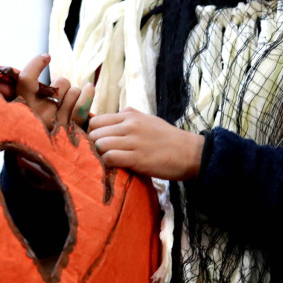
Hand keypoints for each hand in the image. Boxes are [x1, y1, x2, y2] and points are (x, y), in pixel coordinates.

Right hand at [1, 54, 93, 129]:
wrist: (39, 160)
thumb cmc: (26, 130)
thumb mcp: (14, 113)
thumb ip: (8, 96)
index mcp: (21, 108)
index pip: (26, 80)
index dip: (36, 65)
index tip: (46, 57)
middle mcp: (38, 116)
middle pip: (60, 83)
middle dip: (61, 85)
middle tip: (56, 94)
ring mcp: (56, 124)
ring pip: (74, 92)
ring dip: (72, 93)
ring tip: (66, 102)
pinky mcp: (72, 131)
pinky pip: (84, 105)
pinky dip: (87, 94)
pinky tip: (89, 88)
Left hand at [88, 108, 203, 180]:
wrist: (191, 153)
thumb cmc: (170, 139)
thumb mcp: (149, 120)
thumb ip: (131, 116)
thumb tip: (117, 113)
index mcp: (130, 115)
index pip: (96, 120)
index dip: (91, 134)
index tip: (95, 145)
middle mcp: (129, 125)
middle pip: (94, 132)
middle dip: (92, 145)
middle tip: (97, 156)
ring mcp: (133, 141)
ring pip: (99, 144)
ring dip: (98, 156)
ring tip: (104, 163)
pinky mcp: (137, 158)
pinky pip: (110, 158)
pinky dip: (106, 164)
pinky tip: (112, 169)